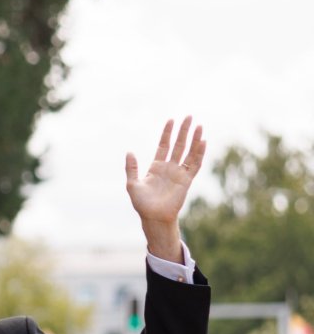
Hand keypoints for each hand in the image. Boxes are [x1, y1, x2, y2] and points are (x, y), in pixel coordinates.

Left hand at [125, 117, 205, 260]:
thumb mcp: (132, 185)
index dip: (167, 133)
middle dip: (184, 131)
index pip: (164, 145)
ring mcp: (179, 173)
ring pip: (189, 152)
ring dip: (194, 139)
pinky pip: (195, 164)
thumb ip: (131, 168)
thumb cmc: (142, 204)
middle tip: (189, 116)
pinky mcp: (186, 180)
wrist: (154, 217)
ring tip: (199, 126)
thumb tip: (129, 152)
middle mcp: (169, 168)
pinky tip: (203, 142)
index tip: (171, 120)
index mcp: (156, 167)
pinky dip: (200, 154)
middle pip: (179, 145)